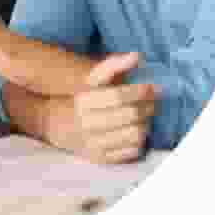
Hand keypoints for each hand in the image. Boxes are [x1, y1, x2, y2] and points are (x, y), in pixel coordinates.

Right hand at [42, 52, 157, 163]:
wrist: (60, 125)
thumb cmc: (85, 98)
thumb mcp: (93, 80)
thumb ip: (113, 65)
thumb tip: (136, 56)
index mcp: (82, 101)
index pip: (117, 96)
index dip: (139, 91)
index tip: (152, 86)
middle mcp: (86, 123)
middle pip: (129, 114)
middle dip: (147, 106)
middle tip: (154, 100)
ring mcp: (93, 143)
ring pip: (134, 133)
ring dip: (147, 122)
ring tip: (146, 114)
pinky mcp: (102, 159)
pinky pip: (132, 150)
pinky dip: (141, 139)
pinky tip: (138, 129)